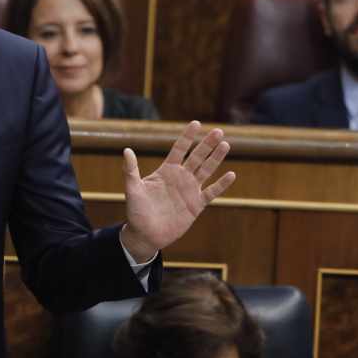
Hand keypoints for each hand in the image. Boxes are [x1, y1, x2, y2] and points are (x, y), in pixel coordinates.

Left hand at [119, 121, 234, 261]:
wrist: (146, 235)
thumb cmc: (136, 212)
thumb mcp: (133, 190)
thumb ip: (131, 170)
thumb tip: (126, 150)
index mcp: (166, 171)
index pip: (179, 149)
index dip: (187, 137)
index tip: (196, 123)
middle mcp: (180, 177)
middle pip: (197, 157)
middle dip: (207, 144)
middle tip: (218, 130)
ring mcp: (190, 190)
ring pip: (206, 170)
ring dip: (216, 158)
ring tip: (225, 144)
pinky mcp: (196, 205)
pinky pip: (212, 192)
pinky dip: (221, 184)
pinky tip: (231, 174)